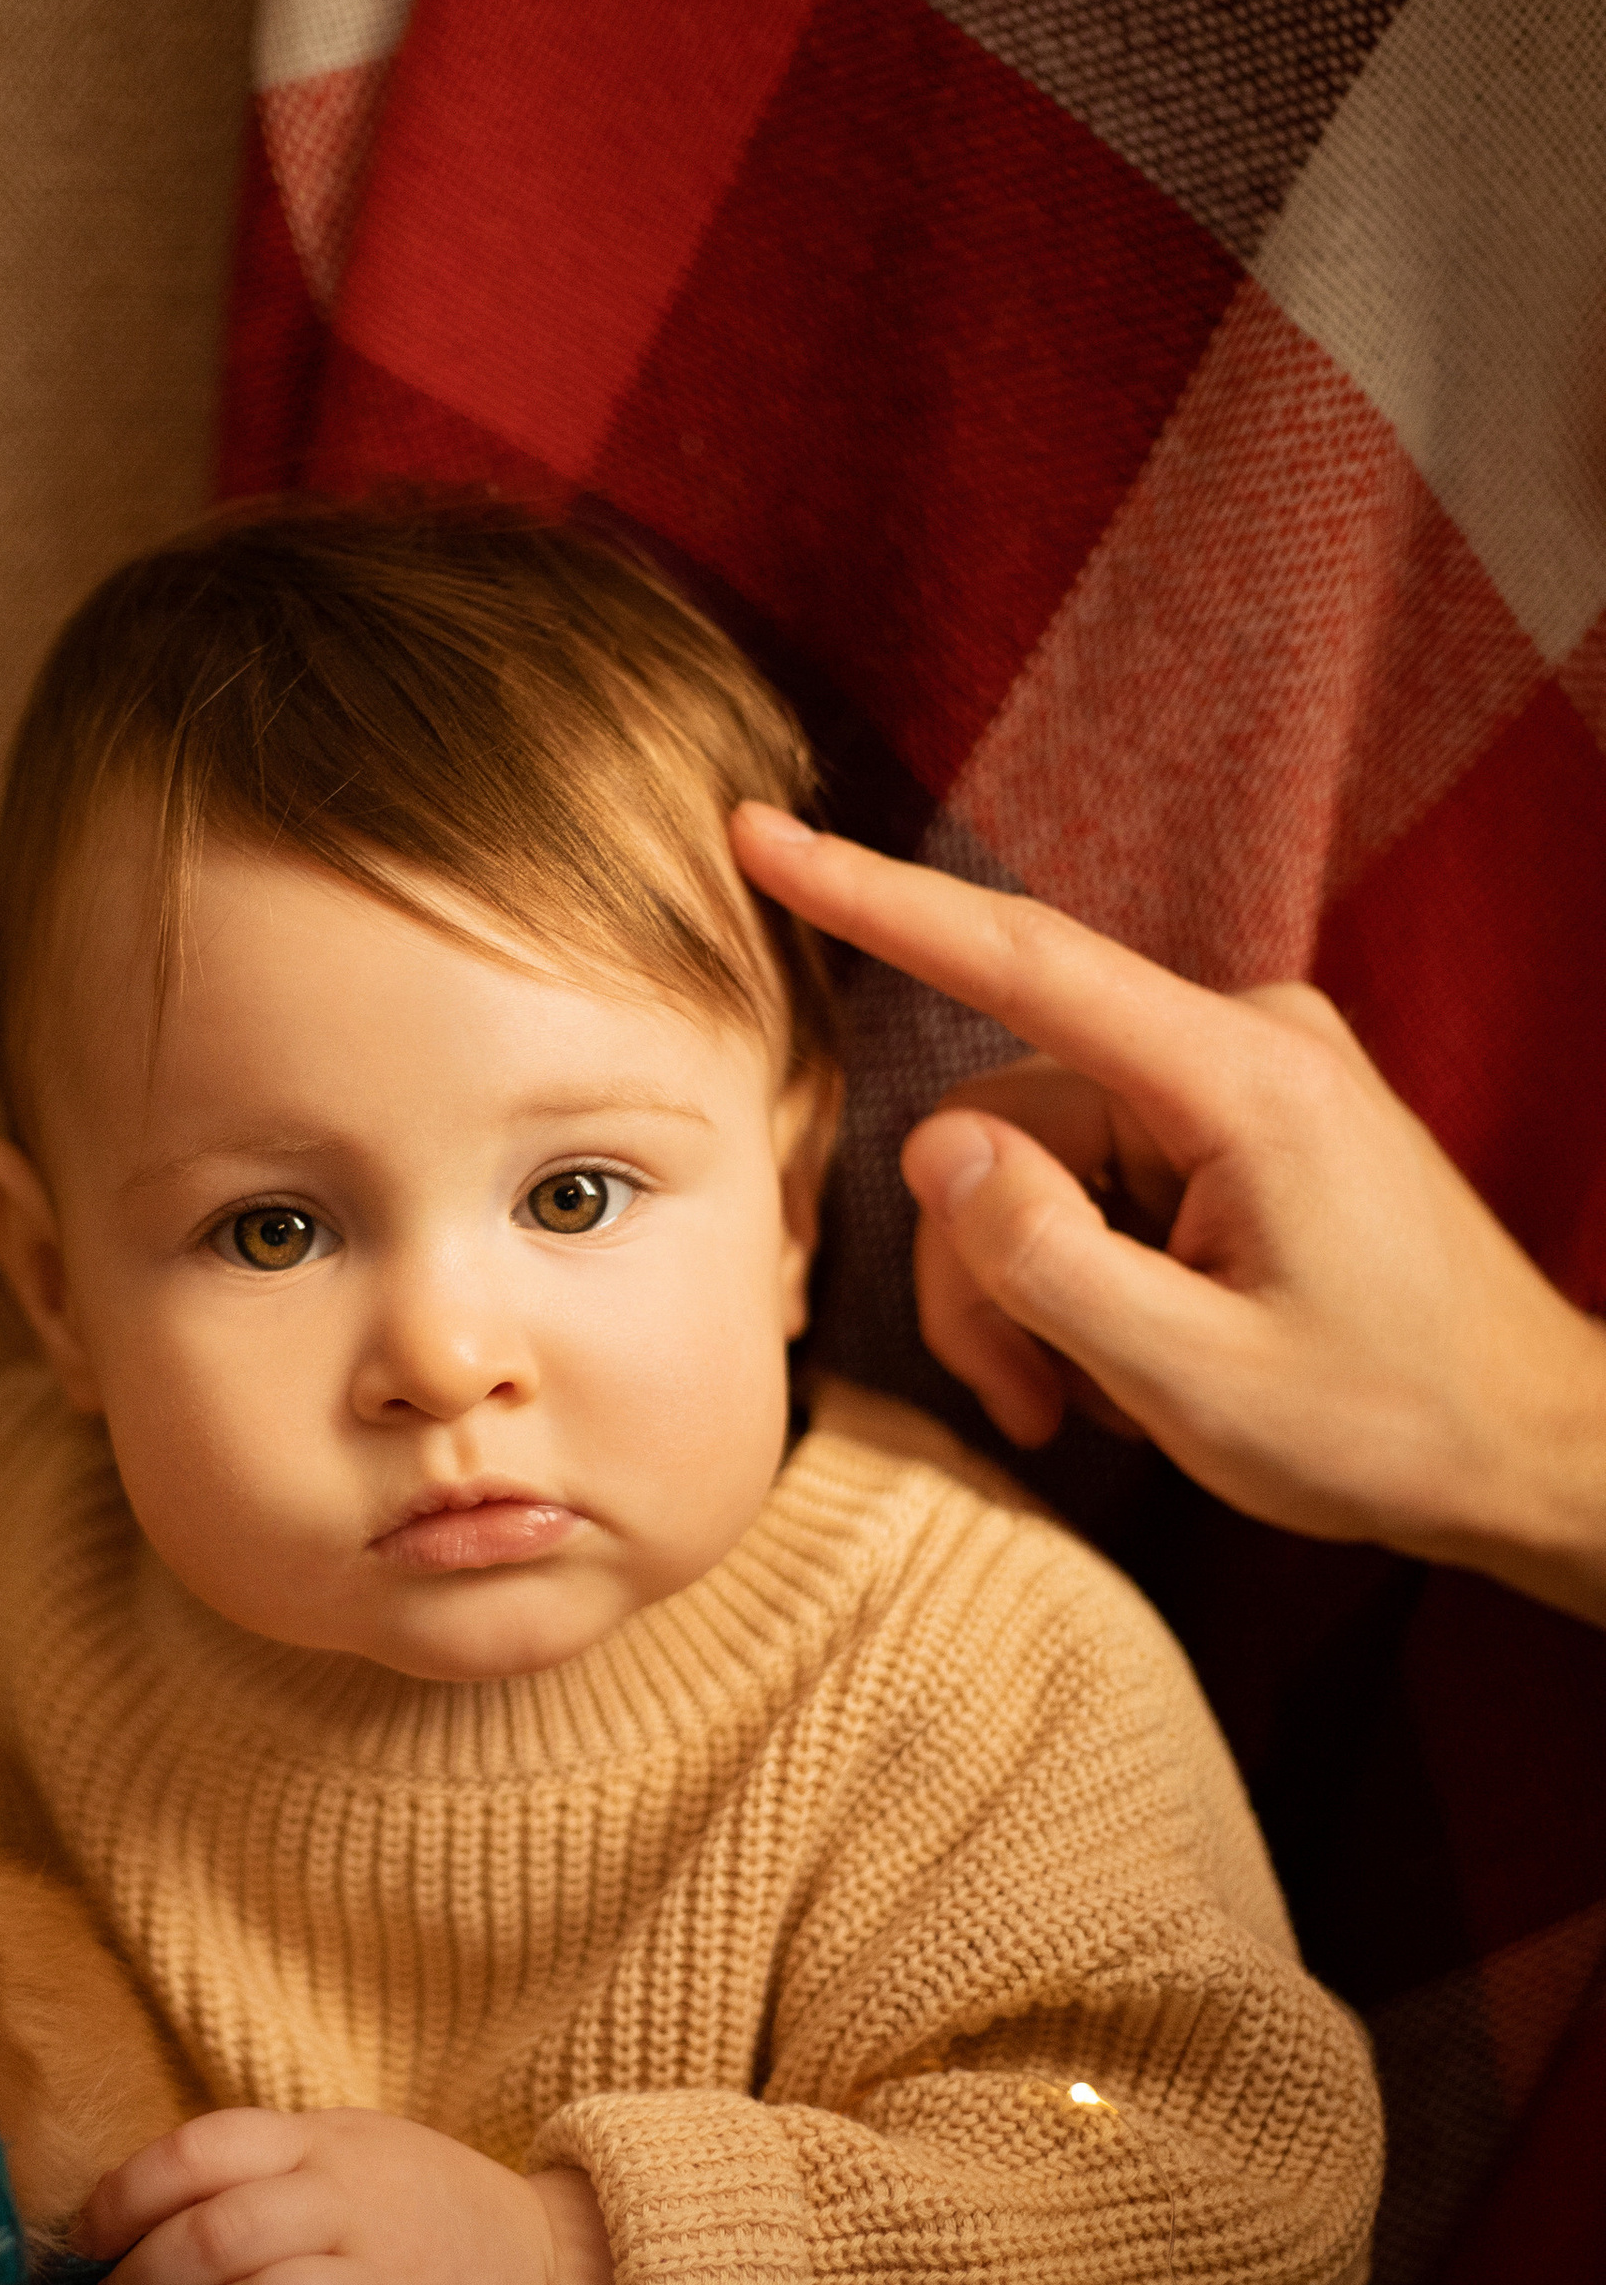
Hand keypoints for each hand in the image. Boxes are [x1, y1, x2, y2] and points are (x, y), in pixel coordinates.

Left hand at [74, 2106, 615, 2284]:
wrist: (553, 2281)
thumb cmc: (413, 2218)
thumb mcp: (344, 2155)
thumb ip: (248, 2171)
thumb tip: (116, 2213)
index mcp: (322, 2149)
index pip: (199, 2152)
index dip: (123, 2198)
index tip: (89, 2241)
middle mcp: (353, 2213)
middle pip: (214, 2236)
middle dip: (138, 2283)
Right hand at [734, 806, 1605, 1625]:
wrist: (1536, 1451)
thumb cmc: (1390, 1427)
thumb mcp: (1193, 1381)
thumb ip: (1044, 1261)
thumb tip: (932, 1150)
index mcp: (1240, 1080)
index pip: (1019, 961)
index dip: (871, 897)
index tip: (757, 833)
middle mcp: (1243, 1042)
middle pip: (1006, 1122)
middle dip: (985, 1271)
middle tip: (1031, 1409)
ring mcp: (1244, 1075)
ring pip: (1035, 1162)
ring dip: (1031, 1295)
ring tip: (1088, 1406)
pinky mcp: (1241, 1118)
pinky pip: (1094, 1177)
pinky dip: (1081, 1278)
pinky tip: (1131, 1364)